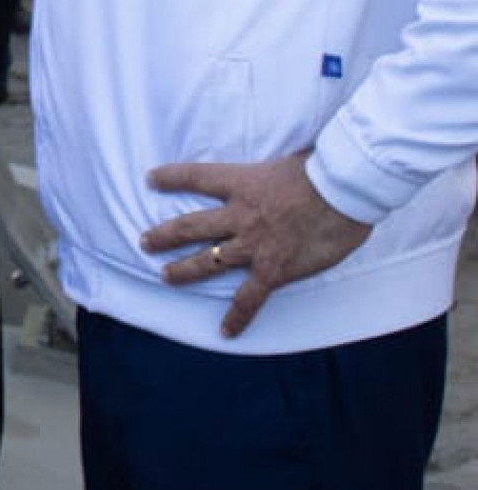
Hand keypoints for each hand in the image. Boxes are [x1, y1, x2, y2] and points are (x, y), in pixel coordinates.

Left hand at [141, 150, 371, 340]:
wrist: (343, 191)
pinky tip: (226, 331)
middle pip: (191, 225)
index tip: (152, 179)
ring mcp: (252, 245)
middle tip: (146, 241)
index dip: (172, 177)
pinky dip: (237, 316)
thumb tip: (291, 163)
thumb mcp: (291, 158)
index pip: (197, 176)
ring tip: (164, 276)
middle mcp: (239, 214)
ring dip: (183, 270)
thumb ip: (279, 169)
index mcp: (242, 182)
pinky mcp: (272, 270)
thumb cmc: (325, 169)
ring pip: (207, 260)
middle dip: (165, 235)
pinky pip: (249, 298)